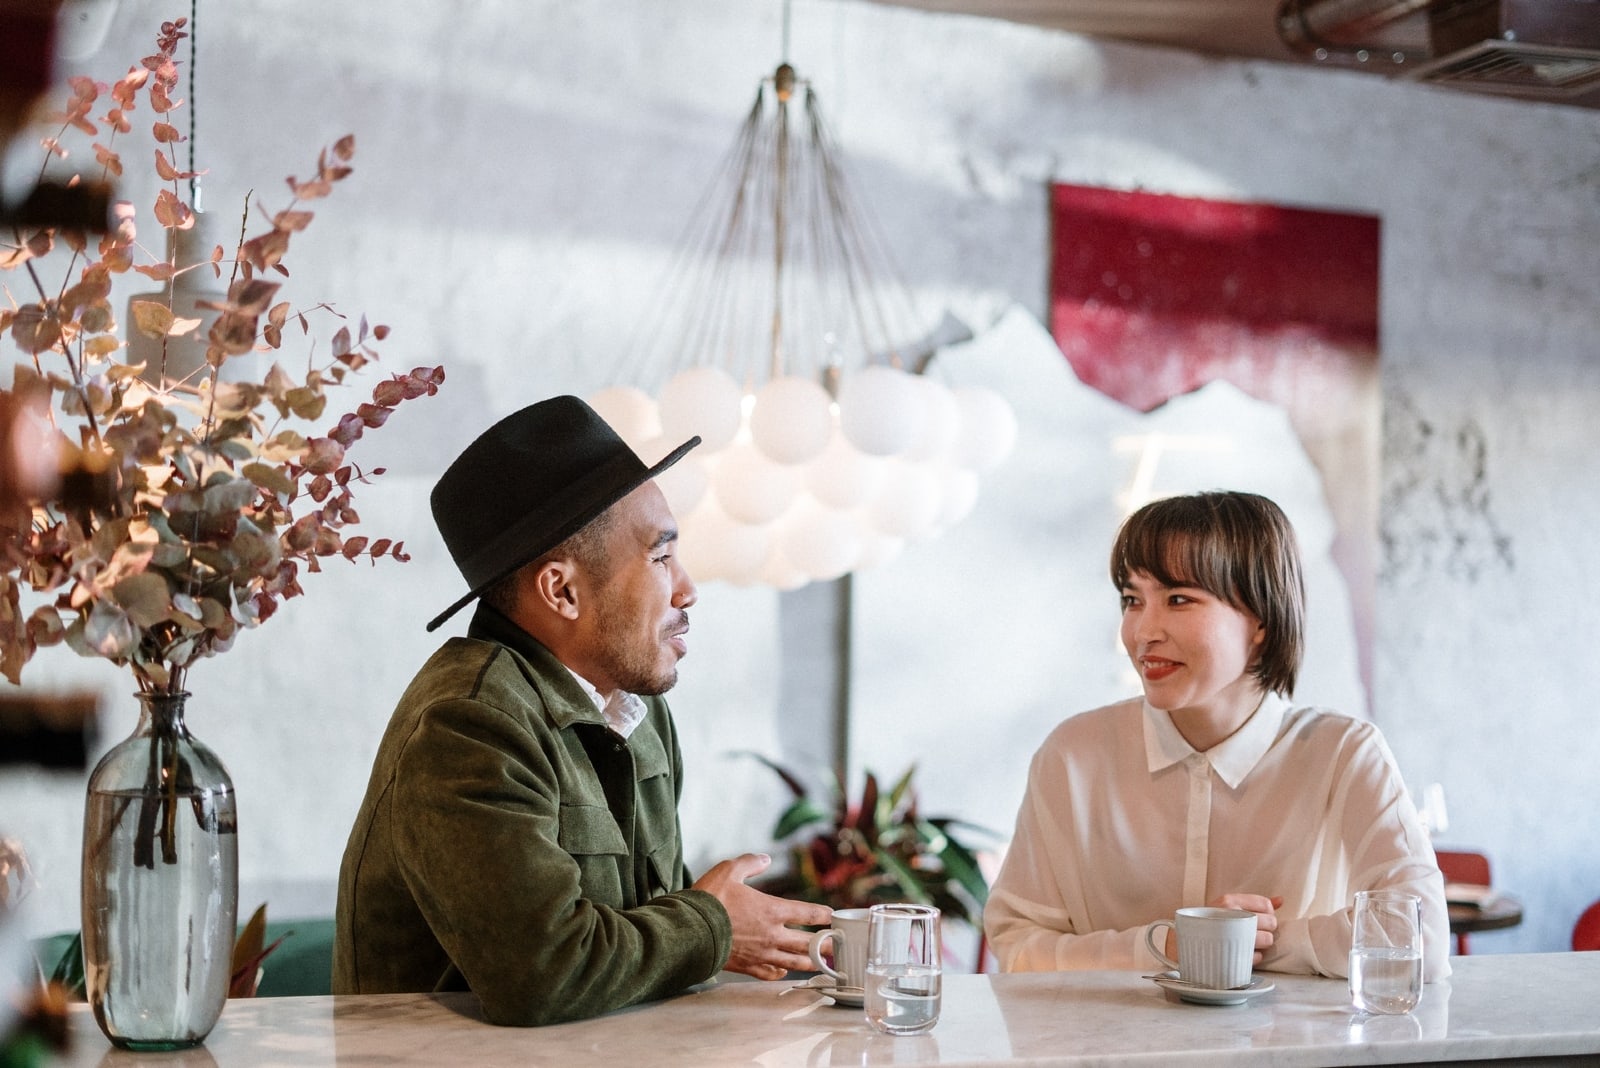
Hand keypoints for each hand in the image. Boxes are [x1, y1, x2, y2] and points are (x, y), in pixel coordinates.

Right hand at [692, 853, 833, 980]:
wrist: (690, 931)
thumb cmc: (710, 900)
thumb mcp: (729, 870)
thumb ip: (750, 863)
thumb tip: (764, 858)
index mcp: (772, 910)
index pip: (807, 913)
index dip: (823, 915)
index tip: (832, 916)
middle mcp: (772, 935)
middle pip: (808, 943)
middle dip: (826, 944)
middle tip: (839, 946)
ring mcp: (761, 954)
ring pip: (794, 962)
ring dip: (812, 962)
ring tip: (824, 964)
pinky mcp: (748, 966)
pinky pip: (770, 973)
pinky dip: (781, 972)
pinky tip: (784, 970)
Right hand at [1210, 893, 1283, 962]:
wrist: (1182, 944)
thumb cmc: (1210, 923)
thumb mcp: (1228, 907)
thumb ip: (1257, 904)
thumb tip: (1281, 900)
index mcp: (1229, 900)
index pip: (1266, 905)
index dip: (1267, 913)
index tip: (1257, 918)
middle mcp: (1231, 915)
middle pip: (1271, 922)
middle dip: (1266, 929)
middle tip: (1252, 931)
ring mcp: (1232, 935)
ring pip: (1268, 940)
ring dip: (1262, 944)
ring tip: (1248, 942)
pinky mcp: (1232, 954)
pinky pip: (1258, 957)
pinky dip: (1254, 957)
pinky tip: (1243, 952)